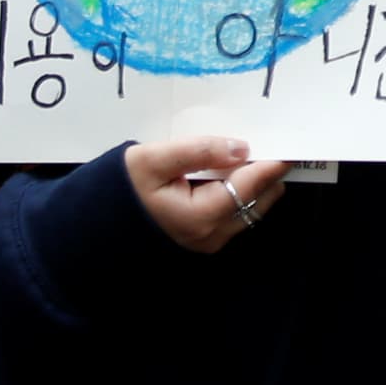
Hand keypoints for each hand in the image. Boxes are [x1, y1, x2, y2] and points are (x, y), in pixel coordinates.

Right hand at [122, 136, 299, 254]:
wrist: (96, 227)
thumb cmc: (120, 191)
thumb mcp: (152, 160)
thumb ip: (197, 151)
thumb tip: (240, 147)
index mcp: (202, 216)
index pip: (251, 186)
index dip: (273, 163)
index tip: (290, 145)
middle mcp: (213, 234)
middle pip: (259, 200)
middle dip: (267, 173)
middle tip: (270, 143)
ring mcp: (210, 240)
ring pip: (250, 208)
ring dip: (255, 183)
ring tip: (251, 155)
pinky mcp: (204, 238)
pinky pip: (236, 213)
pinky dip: (241, 192)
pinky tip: (231, 172)